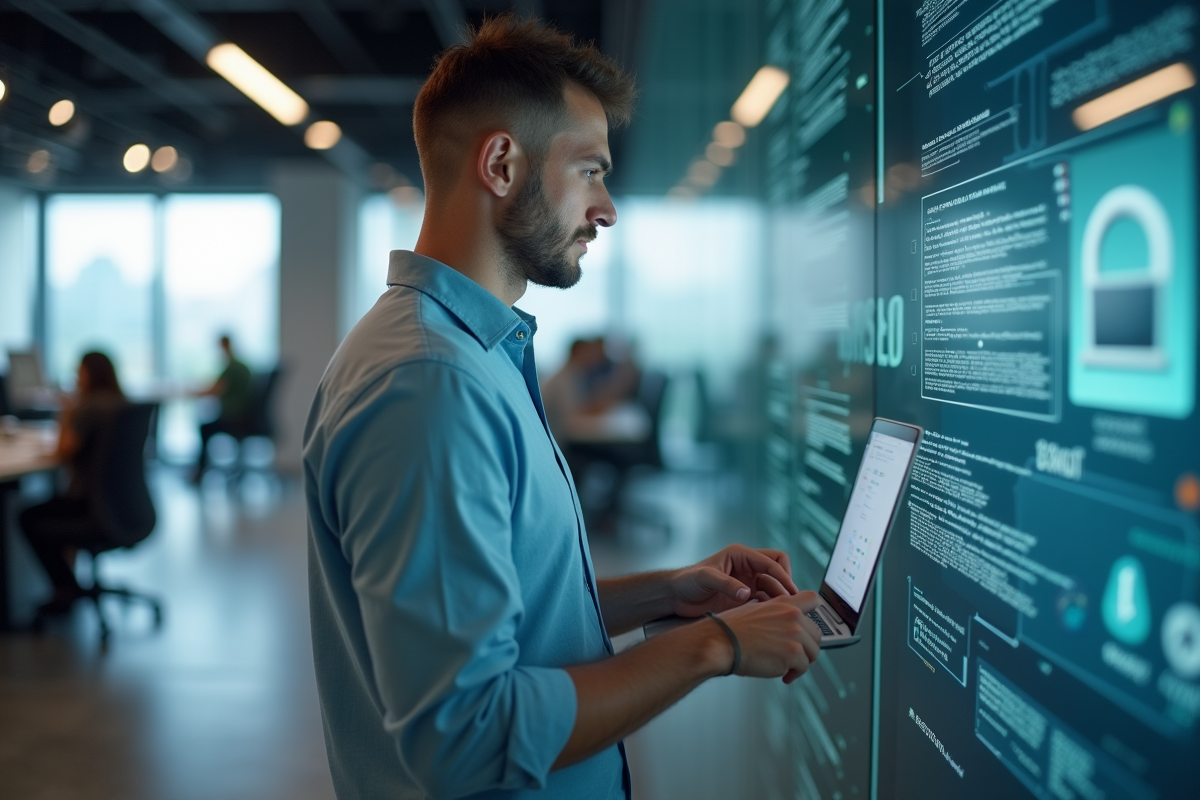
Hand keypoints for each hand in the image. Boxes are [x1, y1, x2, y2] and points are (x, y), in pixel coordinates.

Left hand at [669, 544, 798, 617]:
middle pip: (778, 571)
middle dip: (786, 585)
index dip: (783, 576)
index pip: (772, 561)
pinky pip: (765, 600)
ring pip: (774, 587)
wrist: (675, 596)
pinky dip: (771, 607)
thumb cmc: (687, 581)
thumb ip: (726, 584)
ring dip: (780, 598)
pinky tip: (771, 618)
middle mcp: (747, 566)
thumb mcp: (705, 578)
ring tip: (783, 614)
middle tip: (791, 604)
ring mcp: (747, 582)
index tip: (790, 593)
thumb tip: (747, 593)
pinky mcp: (744, 597)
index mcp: (741, 555)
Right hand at [712, 591, 822, 682]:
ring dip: (801, 662)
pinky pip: (803, 668)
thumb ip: (775, 614)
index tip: (808, 624)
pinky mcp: (794, 654)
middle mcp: (793, 617)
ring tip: (787, 666)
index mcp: (784, 604)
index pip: (812, 600)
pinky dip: (794, 674)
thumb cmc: (731, 629)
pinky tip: (782, 675)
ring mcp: (795, 635)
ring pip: (813, 653)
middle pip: (816, 633)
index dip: (813, 613)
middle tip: (794, 654)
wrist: (721, 642)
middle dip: (806, 646)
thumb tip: (784, 625)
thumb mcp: (755, 609)